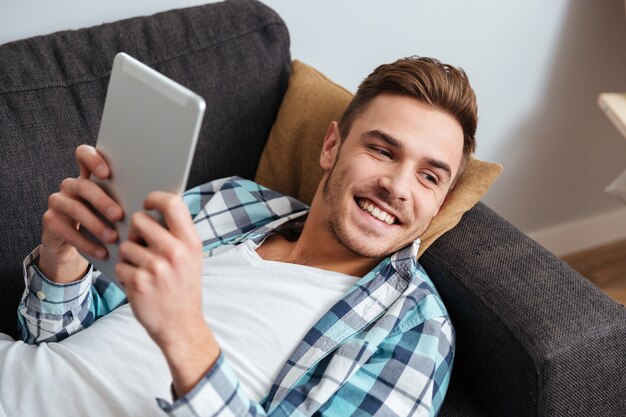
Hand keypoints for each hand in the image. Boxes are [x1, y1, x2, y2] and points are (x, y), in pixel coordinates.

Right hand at [39, 145, 122, 282]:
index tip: (107, 174)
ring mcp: (58, 202)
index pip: (83, 154)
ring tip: (112, 238)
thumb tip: (162, 198)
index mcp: (89, 176)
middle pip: (83, 185)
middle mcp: (71, 185)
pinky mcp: (50, 221)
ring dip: (95, 224)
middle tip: (119, 216)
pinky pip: (66, 230)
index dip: (93, 159)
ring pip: (74, 208)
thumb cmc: (109, 223)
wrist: (81, 247)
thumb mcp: (120, 210)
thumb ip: (131, 199)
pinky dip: (86, 243)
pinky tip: (102, 251)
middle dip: (102, 201)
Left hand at [116, 192, 219, 395]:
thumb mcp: (192, 258)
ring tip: (144, 272)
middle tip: (142, 247)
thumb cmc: (183, 287)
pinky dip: (125, 275)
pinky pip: (120, 265)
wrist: (181, 326)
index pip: (172, 203)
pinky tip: (138, 285)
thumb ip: (177, 233)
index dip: (155, 198)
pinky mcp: (138, 282)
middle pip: (139, 220)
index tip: (147, 204)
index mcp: (190, 241)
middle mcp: (175, 251)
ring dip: (129, 258)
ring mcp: (156, 267)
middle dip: (135, 232)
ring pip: (126, 245)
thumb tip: (153, 207)